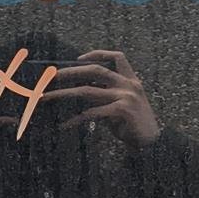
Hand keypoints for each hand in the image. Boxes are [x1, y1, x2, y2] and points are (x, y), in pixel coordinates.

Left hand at [48, 50, 162, 149]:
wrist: (151, 143)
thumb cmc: (133, 125)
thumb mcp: (122, 105)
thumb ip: (106, 95)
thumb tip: (80, 91)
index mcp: (131, 80)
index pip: (118, 57)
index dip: (98, 53)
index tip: (78, 58)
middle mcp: (129, 85)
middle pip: (96, 70)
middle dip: (72, 71)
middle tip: (54, 75)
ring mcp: (126, 97)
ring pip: (87, 91)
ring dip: (64, 94)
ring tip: (47, 97)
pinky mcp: (121, 111)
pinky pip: (91, 113)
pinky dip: (75, 120)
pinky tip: (64, 125)